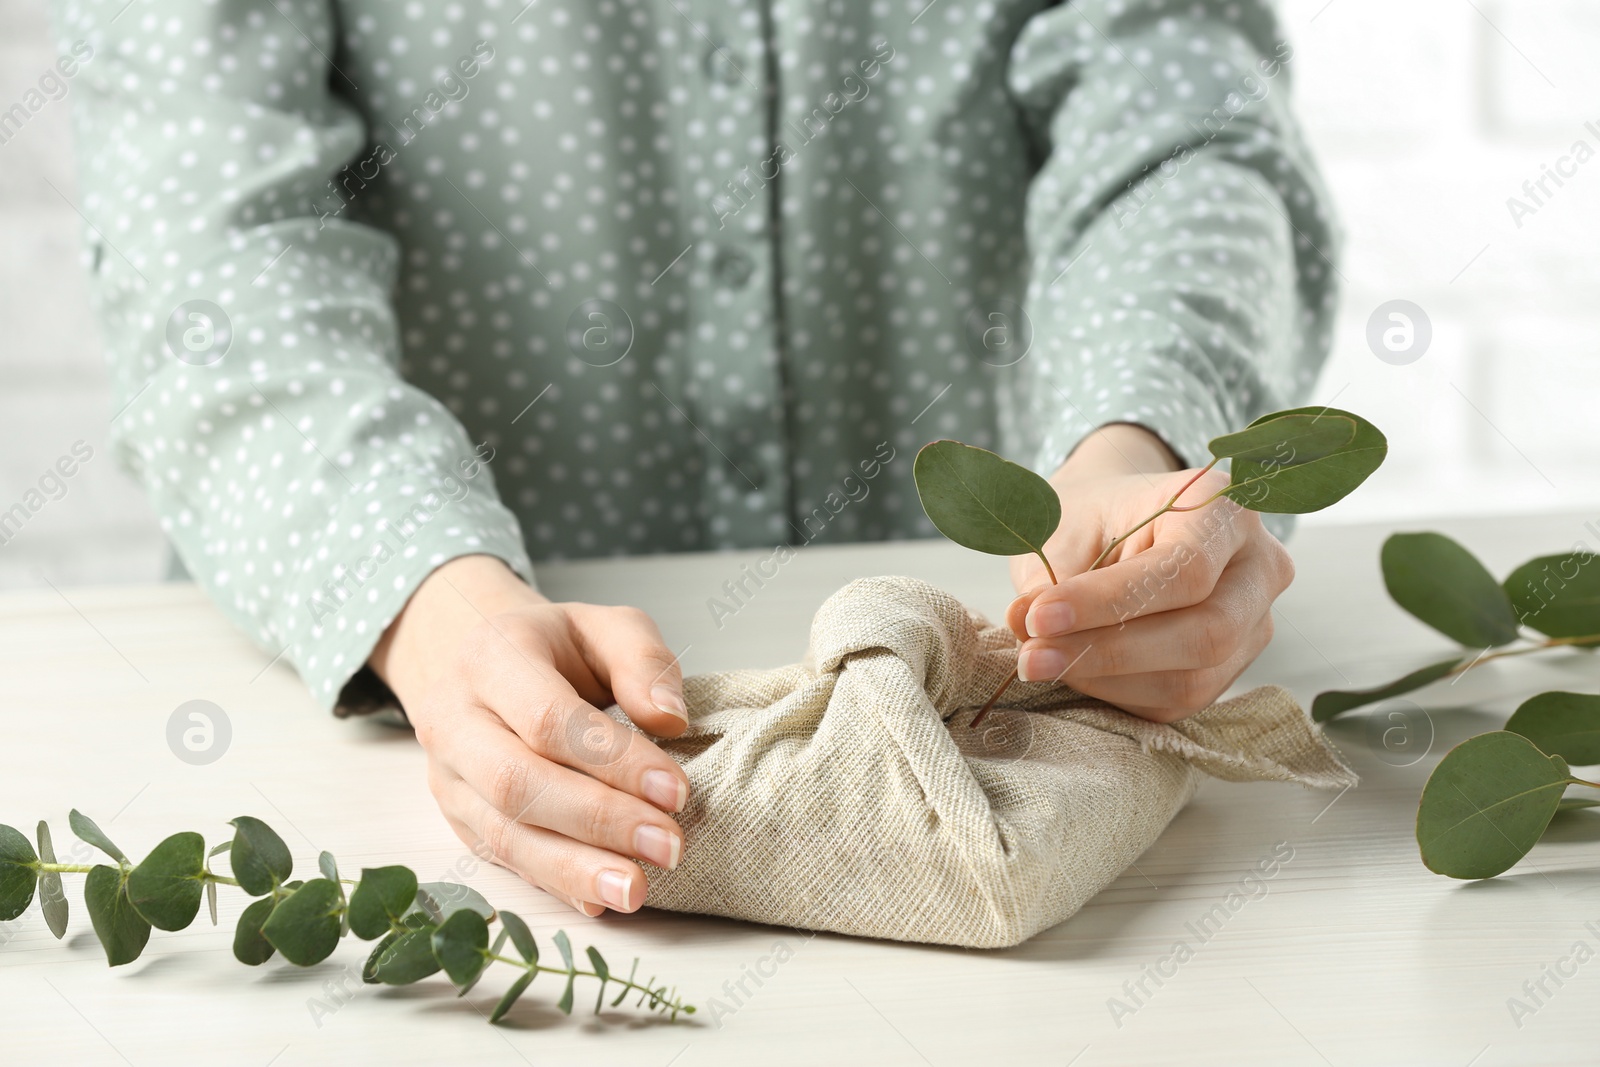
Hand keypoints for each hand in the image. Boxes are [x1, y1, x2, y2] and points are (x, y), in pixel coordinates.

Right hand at [368, 555, 691, 916]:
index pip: (549, 719)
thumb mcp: (603, 625)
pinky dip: (553, 884)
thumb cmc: (551, 646)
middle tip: (668, 846)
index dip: (614, 761)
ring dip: (574, 869)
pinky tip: (600, 900)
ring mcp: (448, 776)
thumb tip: (671, 719)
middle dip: (600, 821)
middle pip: (519, 783)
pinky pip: (502, 860)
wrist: (471, 657)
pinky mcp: (457, 818)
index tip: (676, 791)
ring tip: (635, 890)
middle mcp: (455, 719)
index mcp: (491, 658)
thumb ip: (642, 660)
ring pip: (503, 834)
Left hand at [1006, 425, 1294, 721]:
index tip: (1039, 617)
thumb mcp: (1065, 526)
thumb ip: (1050, 575)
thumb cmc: (1095, 518)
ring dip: (1106, 680)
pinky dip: (1115, 693)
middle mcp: (1258, 568)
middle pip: (1207, 632)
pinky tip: (1073, 669)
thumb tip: (1026, 625)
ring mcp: (1253, 624)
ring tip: (1041, 661)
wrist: (1120, 524)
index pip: (1186, 569)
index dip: (1110, 601)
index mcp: (1224, 510)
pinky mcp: (1229, 669)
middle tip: (1033, 656)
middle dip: (1111, 653)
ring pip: (1194, 679)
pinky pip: (1176, 701)